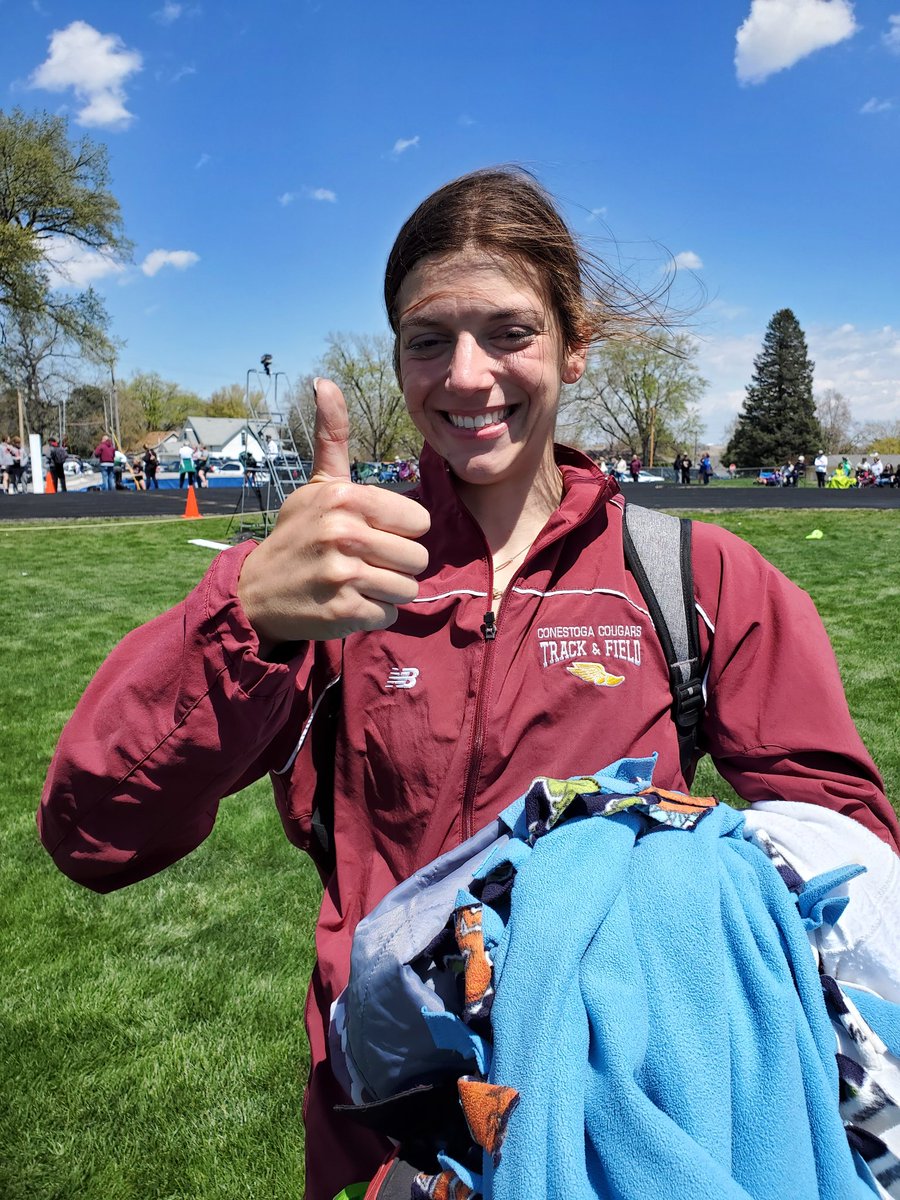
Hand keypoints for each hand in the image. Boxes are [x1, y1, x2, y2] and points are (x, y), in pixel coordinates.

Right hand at [237, 378, 429, 647]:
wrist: (256, 591)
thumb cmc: (298, 534)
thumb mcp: (316, 485)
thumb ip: (333, 438)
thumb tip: (325, 381)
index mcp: (344, 497)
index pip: (419, 521)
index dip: (400, 531)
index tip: (372, 533)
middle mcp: (344, 533)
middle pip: (418, 558)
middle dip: (396, 564)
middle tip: (364, 562)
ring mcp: (343, 575)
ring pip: (407, 589)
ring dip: (387, 590)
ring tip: (357, 582)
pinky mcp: (342, 611)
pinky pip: (388, 614)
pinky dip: (372, 612)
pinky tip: (346, 601)